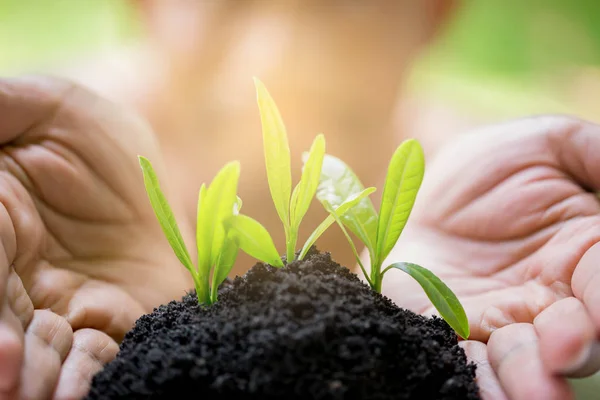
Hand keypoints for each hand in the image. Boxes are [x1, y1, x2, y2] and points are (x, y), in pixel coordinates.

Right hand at [0, 76, 193, 398]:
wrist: (156, 170)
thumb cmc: (92, 135)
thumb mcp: (48, 108)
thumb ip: (3, 109)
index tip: (4, 357)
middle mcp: (16, 275)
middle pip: (0, 323)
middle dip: (7, 361)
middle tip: (17, 386)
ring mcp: (61, 305)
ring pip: (39, 355)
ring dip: (40, 382)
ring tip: (50, 397)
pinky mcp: (109, 322)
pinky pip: (93, 358)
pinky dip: (84, 379)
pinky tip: (80, 393)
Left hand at [379, 116, 599, 398]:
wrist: (419, 191)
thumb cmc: (488, 168)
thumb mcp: (546, 144)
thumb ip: (595, 156)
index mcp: (584, 252)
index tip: (598, 309)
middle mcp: (550, 299)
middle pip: (578, 336)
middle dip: (576, 346)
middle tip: (565, 350)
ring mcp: (501, 321)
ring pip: (525, 361)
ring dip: (531, 379)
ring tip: (536, 392)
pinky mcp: (450, 332)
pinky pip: (468, 365)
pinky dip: (480, 383)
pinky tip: (481, 391)